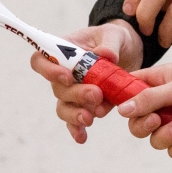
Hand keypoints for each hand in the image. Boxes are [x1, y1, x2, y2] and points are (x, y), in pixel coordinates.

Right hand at [29, 19, 143, 143]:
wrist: (129, 54)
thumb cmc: (116, 39)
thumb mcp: (116, 35)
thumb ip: (110, 44)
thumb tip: (105, 55)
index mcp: (64, 50)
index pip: (41, 60)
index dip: (48, 70)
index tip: (67, 76)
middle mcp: (63, 73)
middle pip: (57, 88)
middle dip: (75, 94)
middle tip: (96, 94)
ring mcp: (73, 92)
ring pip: (64, 107)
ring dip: (75, 114)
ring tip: (91, 118)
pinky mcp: (85, 106)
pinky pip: (75, 121)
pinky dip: (77, 130)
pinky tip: (82, 138)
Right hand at [116, 61, 171, 158]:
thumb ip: (151, 98)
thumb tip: (122, 110)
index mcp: (159, 83)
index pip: (129, 90)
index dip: (120, 101)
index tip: (115, 111)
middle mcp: (164, 104)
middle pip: (137, 123)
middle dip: (145, 125)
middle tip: (158, 120)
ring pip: (155, 140)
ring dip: (169, 135)